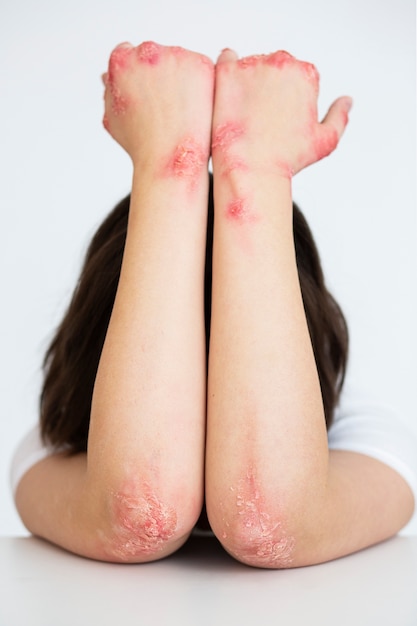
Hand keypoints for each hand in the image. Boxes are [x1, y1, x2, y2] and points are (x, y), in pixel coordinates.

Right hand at [103, 41, 214, 170]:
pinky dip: (200, 84)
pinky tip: (193, 107)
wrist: (169, 156)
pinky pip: (199, 68)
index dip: (137, 76)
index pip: (126, 54)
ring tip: (178, 110)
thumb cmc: (141, 141)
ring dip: (179, 78)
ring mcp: (175, 55)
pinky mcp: (200, 63)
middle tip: (163, 105)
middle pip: (152, 55)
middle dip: (157, 75)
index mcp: (121, 61)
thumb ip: (109, 91)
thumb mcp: (113, 115)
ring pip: (177, 61)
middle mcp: (147, 52)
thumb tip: (108, 76)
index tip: (145, 93)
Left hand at [212, 48, 351, 177]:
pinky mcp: (226, 71)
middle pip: (275, 67)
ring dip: (248, 82)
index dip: (291, 98)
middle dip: (269, 87)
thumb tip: (347, 101)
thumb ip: (339, 116)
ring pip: (251, 65)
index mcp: (306, 74)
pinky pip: (226, 59)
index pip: (299, 76)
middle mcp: (281, 62)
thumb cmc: (287, 158)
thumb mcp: (325, 141)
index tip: (282, 117)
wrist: (251, 169)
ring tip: (244, 114)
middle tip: (261, 117)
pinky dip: (226, 70)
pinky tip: (228, 92)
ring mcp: (252, 65)